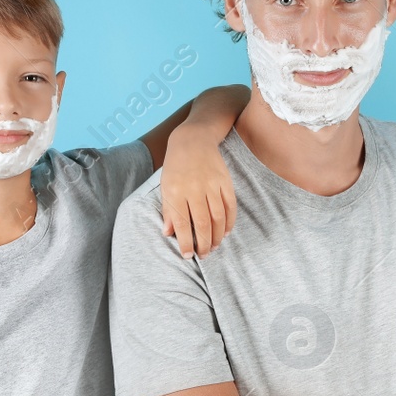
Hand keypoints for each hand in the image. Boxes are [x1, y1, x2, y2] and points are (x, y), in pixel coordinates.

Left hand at [160, 131, 236, 257]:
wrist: (193, 140)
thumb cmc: (175, 166)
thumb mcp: (165, 187)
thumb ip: (168, 210)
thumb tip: (168, 233)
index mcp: (176, 192)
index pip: (182, 223)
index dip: (186, 243)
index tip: (187, 255)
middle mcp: (194, 189)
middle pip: (203, 224)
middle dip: (204, 244)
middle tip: (203, 255)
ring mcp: (211, 185)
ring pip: (218, 218)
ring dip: (217, 236)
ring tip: (214, 247)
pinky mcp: (225, 181)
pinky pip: (230, 206)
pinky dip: (229, 222)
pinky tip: (225, 232)